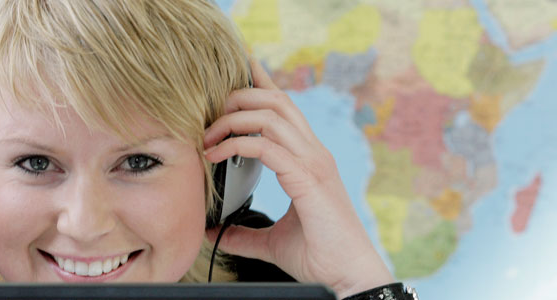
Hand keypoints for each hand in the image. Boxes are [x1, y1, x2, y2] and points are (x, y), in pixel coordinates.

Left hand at [203, 59, 394, 296]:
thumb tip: (211, 232)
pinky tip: (217, 155)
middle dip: (239, 97)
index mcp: (310, 159)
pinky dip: (238, 145)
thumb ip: (243, 233)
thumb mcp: (272, 242)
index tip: (240, 69)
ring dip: (233, 119)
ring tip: (208, 137)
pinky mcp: (308, 180)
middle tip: (210, 117)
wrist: (348, 278)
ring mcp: (314, 164)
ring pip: (271, 116)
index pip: (285, 108)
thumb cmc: (320, 257)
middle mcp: (314, 153)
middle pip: (276, 100)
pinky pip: (268, 147)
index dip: (262, 84)